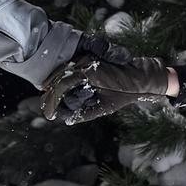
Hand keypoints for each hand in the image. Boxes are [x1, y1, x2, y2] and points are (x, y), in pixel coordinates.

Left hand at [39, 38, 175, 124]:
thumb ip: (85, 111)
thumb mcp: (102, 106)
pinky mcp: (87, 70)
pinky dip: (57, 96)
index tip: (48, 107)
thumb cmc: (124, 92)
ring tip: (47, 112)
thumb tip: (65, 120)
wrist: (141, 81)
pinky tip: (53, 109)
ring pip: (59, 82)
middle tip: (45, 111)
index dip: (54, 93)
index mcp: (85, 71)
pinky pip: (66, 83)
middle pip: (58, 80)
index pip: (64, 80)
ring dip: (50, 99)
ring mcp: (84, 66)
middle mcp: (82, 65)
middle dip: (49, 97)